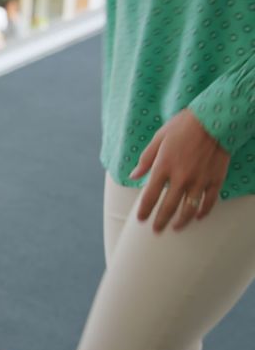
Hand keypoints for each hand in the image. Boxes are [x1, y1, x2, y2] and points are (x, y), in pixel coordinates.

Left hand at [130, 109, 230, 232]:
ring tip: (176, 228)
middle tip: (156, 230)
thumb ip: (145, 160)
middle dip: (160, 221)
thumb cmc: (183, 126)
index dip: (144, 210)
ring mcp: (199, 180)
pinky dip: (204, 210)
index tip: (141, 219)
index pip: (149, 196)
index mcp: (163, 168)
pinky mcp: (215, 179)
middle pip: (168, 207)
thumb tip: (133, 176)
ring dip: (181, 221)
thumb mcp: (158, 139)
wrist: (214, 119)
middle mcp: (181, 178)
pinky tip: (199, 216)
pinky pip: (210, 200)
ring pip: (189, 208)